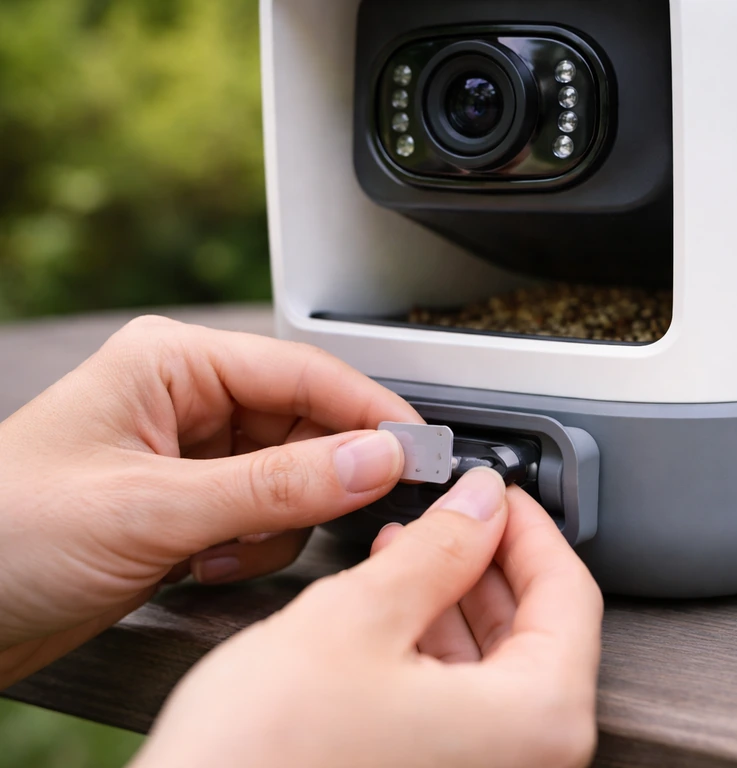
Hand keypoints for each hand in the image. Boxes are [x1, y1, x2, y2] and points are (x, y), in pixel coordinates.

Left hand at [0, 315, 419, 685]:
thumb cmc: (5, 533)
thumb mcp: (153, 509)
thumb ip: (276, 485)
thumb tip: (375, 459)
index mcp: (173, 364)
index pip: (304, 373)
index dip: (369, 412)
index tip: (420, 451)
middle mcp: (188, 401)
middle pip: (305, 425)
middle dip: (317, 478)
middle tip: (347, 513)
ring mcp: (191, 456)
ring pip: (291, 477)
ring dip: (275, 523)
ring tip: (223, 549)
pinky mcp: (189, 505)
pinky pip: (263, 516)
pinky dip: (251, 548)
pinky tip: (203, 564)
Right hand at [133, 470, 603, 767]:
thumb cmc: (263, 764)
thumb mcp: (358, 619)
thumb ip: (438, 549)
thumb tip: (480, 504)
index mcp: (537, 722)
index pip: (570, 593)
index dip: (529, 528)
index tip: (496, 494)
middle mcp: (526, 764)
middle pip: (537, 631)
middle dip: (487, 560)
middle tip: (452, 513)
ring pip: (495, 667)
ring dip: (456, 599)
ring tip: (411, 550)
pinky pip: (462, 707)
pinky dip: (432, 649)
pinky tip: (392, 612)